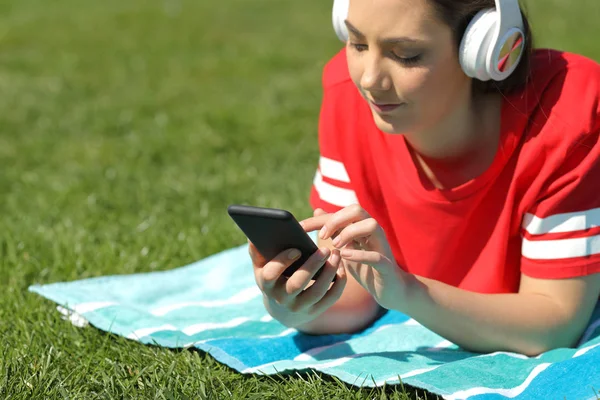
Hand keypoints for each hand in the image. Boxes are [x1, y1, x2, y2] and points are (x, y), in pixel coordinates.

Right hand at [249, 209, 346, 326]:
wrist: (282, 310)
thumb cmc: (273, 278)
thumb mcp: (262, 267)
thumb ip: (258, 251)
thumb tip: (253, 235)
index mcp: (266, 283)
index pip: (271, 274)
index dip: (283, 261)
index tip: (297, 249)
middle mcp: (281, 298)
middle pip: (297, 284)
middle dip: (312, 266)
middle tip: (325, 249)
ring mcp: (299, 307)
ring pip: (317, 291)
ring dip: (329, 272)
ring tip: (336, 254)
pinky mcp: (315, 311)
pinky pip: (330, 298)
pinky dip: (339, 282)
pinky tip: (341, 267)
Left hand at [305, 204, 407, 309]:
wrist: (390, 290)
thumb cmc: (366, 268)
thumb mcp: (345, 249)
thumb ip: (334, 231)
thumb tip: (317, 211)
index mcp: (361, 228)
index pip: (339, 213)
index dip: (319, 219)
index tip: (301, 228)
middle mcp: (373, 232)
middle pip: (357, 210)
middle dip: (336, 220)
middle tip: (322, 236)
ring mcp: (382, 246)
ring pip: (371, 225)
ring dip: (350, 232)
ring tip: (335, 246)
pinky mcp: (387, 265)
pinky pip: (376, 255)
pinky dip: (359, 255)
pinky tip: (344, 257)